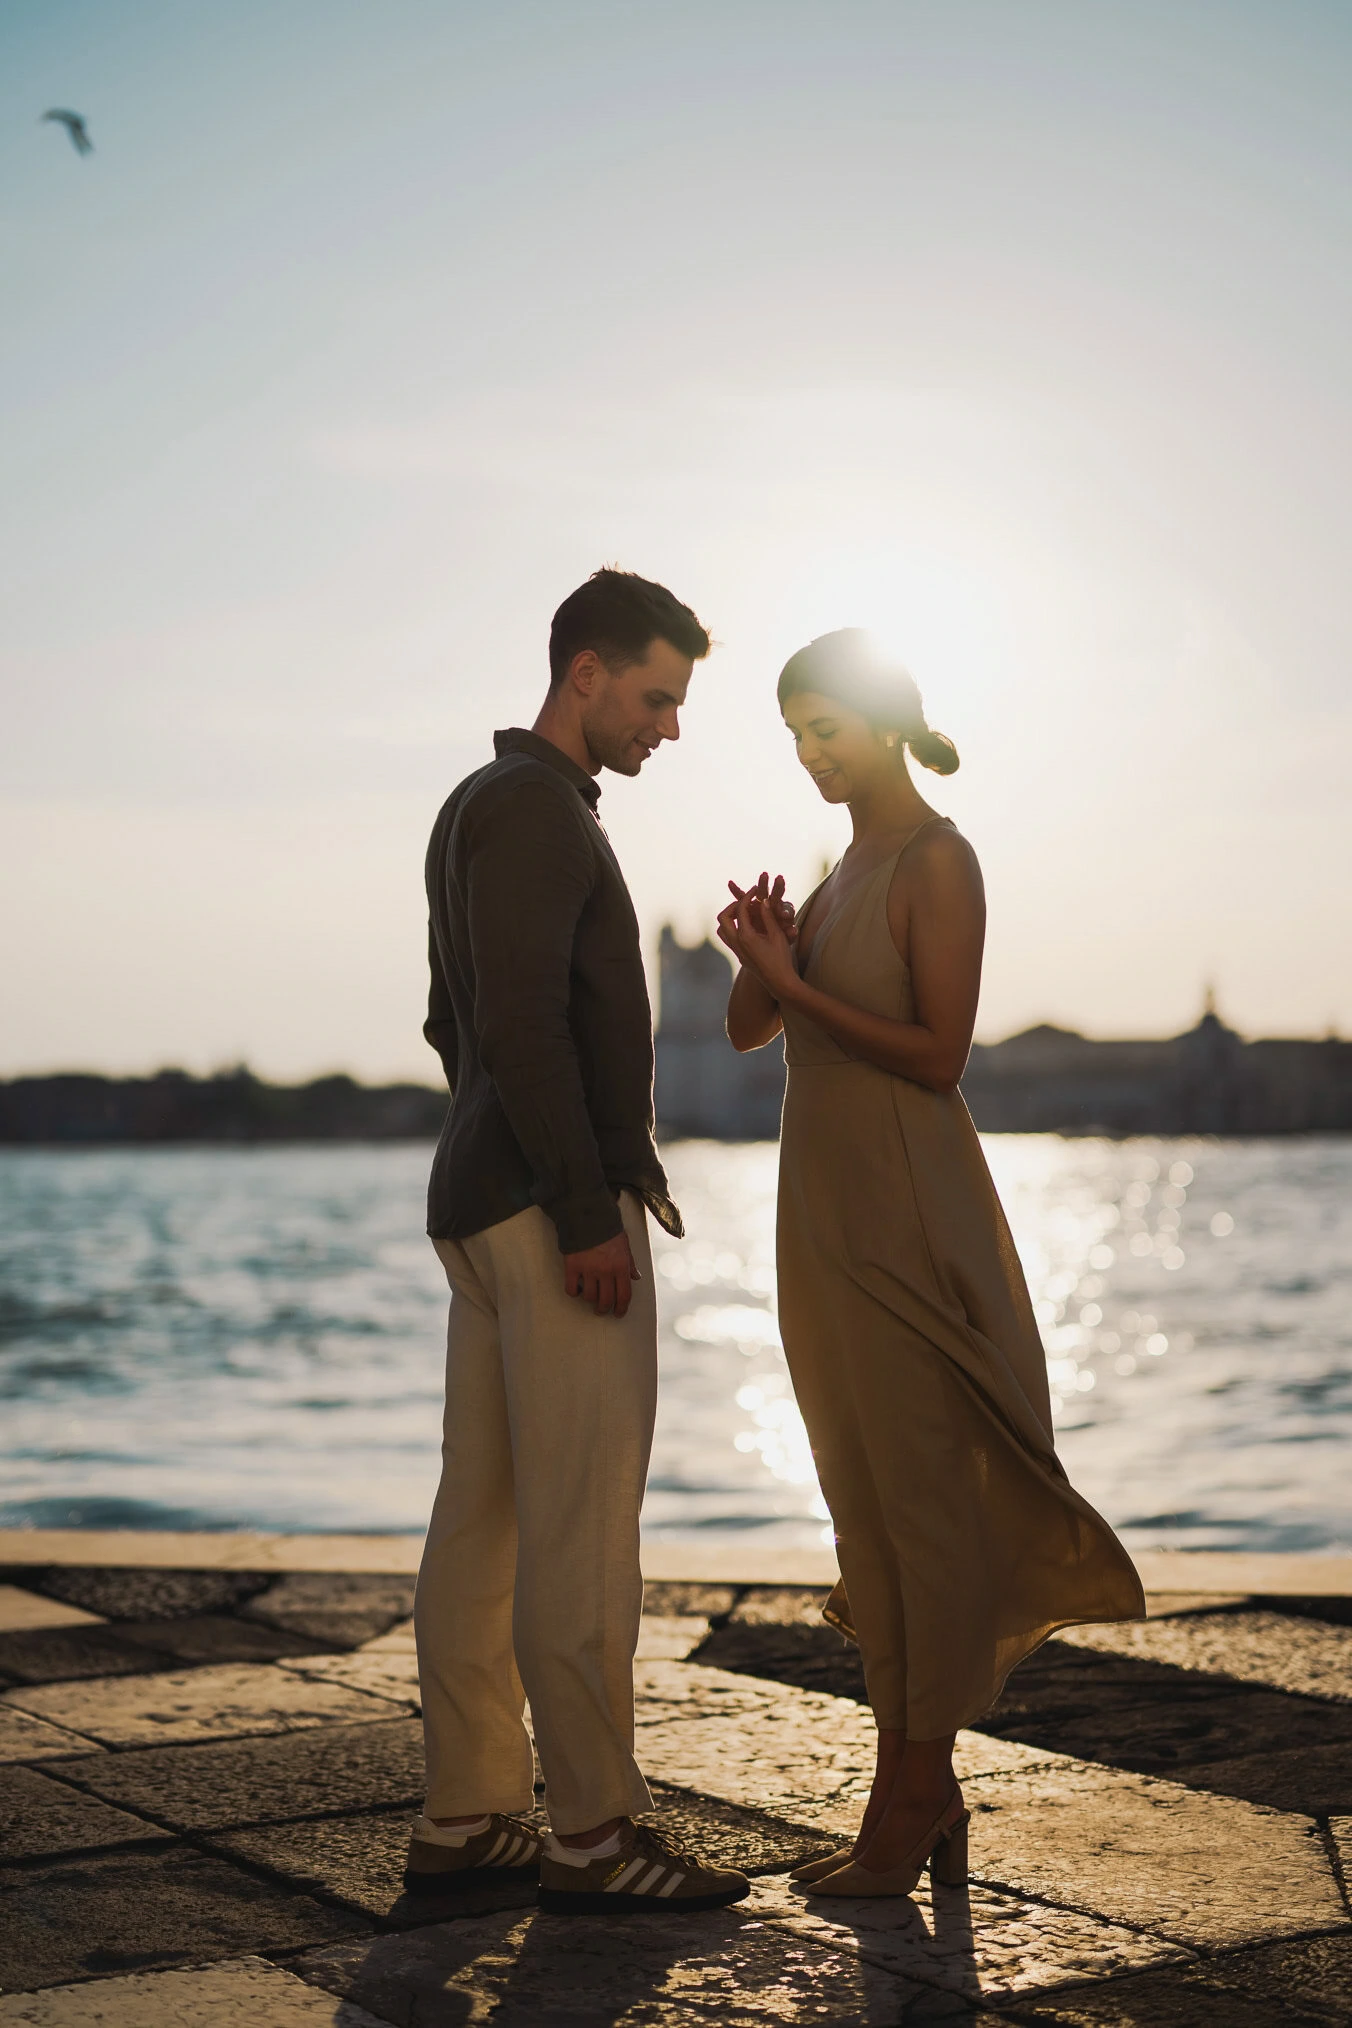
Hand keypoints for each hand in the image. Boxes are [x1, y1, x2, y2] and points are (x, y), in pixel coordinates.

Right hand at [563, 1231, 640, 1317]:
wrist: (588, 1214)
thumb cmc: (608, 1229)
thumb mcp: (625, 1245)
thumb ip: (631, 1263)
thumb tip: (636, 1277)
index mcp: (621, 1266)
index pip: (624, 1295)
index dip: (621, 1308)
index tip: (618, 1313)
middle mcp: (606, 1270)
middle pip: (606, 1300)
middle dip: (604, 1309)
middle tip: (601, 1310)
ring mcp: (588, 1269)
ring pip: (589, 1296)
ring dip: (589, 1300)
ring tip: (589, 1297)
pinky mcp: (572, 1266)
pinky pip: (571, 1288)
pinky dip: (574, 1292)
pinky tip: (576, 1289)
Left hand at [720, 882, 799, 998]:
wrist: (779, 982)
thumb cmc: (781, 958)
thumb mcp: (777, 935)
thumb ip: (768, 916)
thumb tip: (762, 901)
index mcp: (746, 936)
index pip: (740, 910)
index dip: (747, 897)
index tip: (755, 890)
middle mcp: (736, 943)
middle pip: (723, 917)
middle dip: (733, 906)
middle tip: (746, 901)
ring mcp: (736, 950)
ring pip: (721, 929)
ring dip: (729, 918)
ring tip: (743, 912)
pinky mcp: (739, 955)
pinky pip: (727, 938)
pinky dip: (732, 927)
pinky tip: (746, 926)